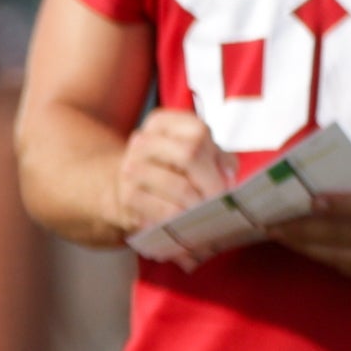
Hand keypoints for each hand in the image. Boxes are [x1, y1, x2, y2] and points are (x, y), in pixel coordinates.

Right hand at [109, 108, 233, 250]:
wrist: (122, 187)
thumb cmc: (168, 170)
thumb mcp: (194, 154)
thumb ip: (218, 160)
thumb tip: (228, 178)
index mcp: (162, 123)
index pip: (199, 133)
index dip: (217, 157)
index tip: (224, 178)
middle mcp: (143, 141)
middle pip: (189, 155)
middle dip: (212, 183)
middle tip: (220, 201)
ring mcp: (132, 169)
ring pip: (180, 187)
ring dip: (200, 205)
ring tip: (206, 216)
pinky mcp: (128, 197)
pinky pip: (166, 212)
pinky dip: (183, 222)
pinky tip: (187, 226)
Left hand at [272, 157, 350, 283]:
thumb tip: (340, 181)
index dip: (332, 205)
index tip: (304, 200)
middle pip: (343, 236)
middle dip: (303, 230)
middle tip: (271, 223)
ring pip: (341, 256)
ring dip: (307, 248)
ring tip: (280, 237)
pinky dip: (327, 258)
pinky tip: (307, 249)